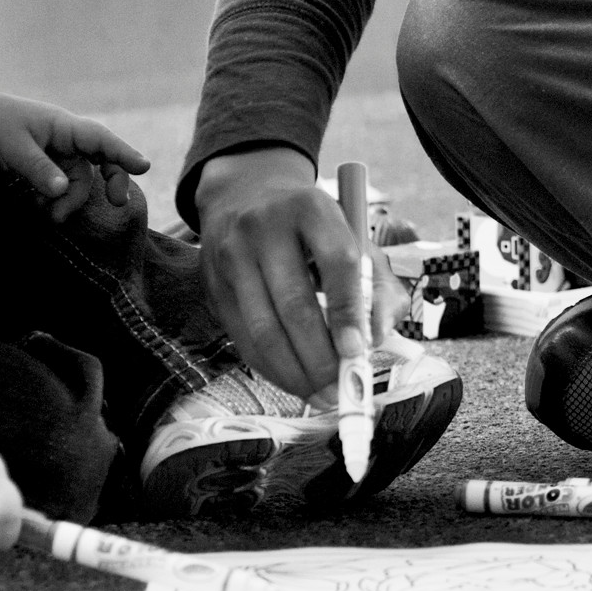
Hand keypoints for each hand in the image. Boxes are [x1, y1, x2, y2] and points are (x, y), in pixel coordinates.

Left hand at [0, 88, 149, 208]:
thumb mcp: (12, 148)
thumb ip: (38, 170)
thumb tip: (63, 191)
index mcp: (63, 126)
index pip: (100, 139)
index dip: (124, 153)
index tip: (145, 167)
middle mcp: (65, 138)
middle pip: (99, 162)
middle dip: (108, 182)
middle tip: (116, 204)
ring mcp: (54, 153)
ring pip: (77, 180)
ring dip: (69, 200)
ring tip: (49, 215)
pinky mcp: (42, 166)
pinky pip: (59, 185)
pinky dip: (53, 199)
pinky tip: (37, 206)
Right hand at [191, 147, 403, 398]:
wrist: (245, 197)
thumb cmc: (312, 229)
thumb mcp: (353, 238)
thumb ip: (378, 287)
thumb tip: (375, 337)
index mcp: (312, 207)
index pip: (337, 261)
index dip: (348, 311)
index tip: (358, 351)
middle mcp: (265, 227)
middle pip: (295, 304)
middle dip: (320, 357)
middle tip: (340, 388)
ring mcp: (233, 255)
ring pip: (263, 328)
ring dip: (294, 372)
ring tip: (320, 394)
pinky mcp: (213, 284)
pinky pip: (242, 338)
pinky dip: (270, 368)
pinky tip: (292, 381)